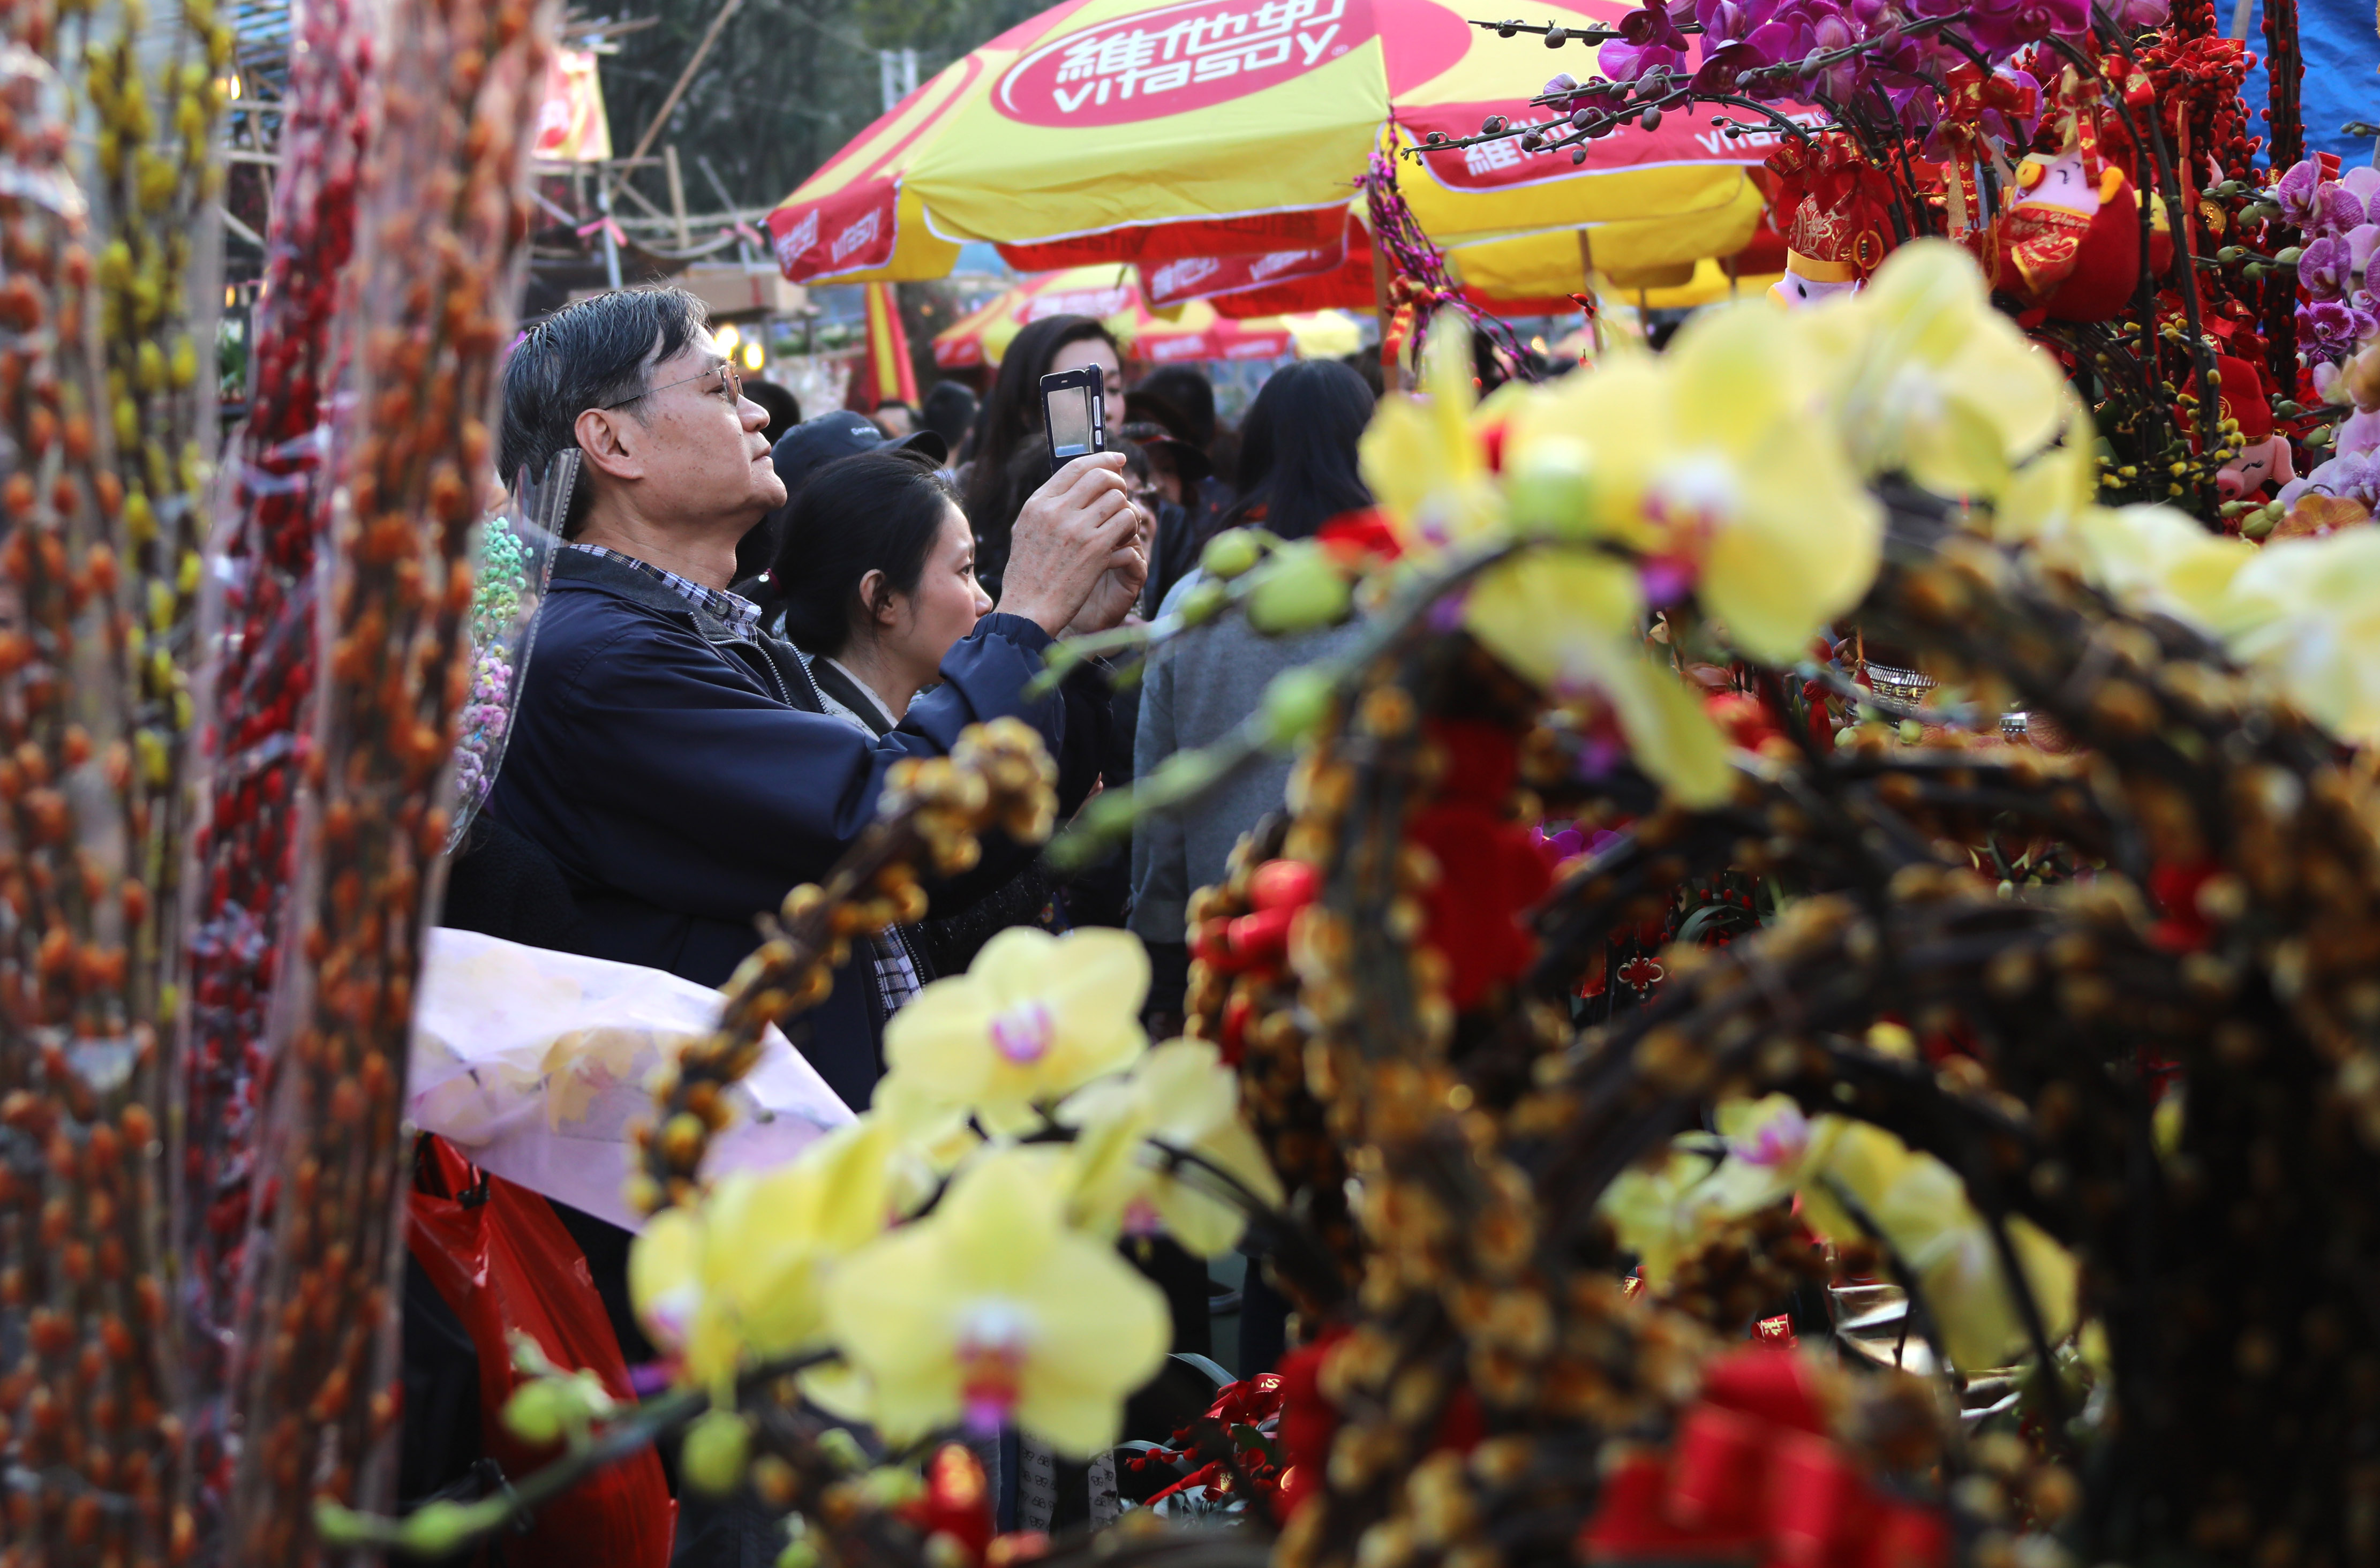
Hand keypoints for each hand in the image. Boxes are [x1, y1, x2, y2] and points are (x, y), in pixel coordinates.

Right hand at [996, 452, 1135, 636]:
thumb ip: (1048, 508)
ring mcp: (1077, 528)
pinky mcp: (1096, 548)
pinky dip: (1131, 527)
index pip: (1076, 467)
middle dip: (1118, 483)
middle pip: (1101, 476)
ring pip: (1118, 498)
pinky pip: (1127, 520)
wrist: (1029, 609)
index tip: (1118, 460)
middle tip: (1122, 497)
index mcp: (1038, 504)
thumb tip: (1074, 488)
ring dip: (1126, 509)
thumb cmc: (1027, 577)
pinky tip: (1123, 540)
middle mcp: (1056, 510)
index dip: (1102, 458)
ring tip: (1121, 526)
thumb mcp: (1025, 532)